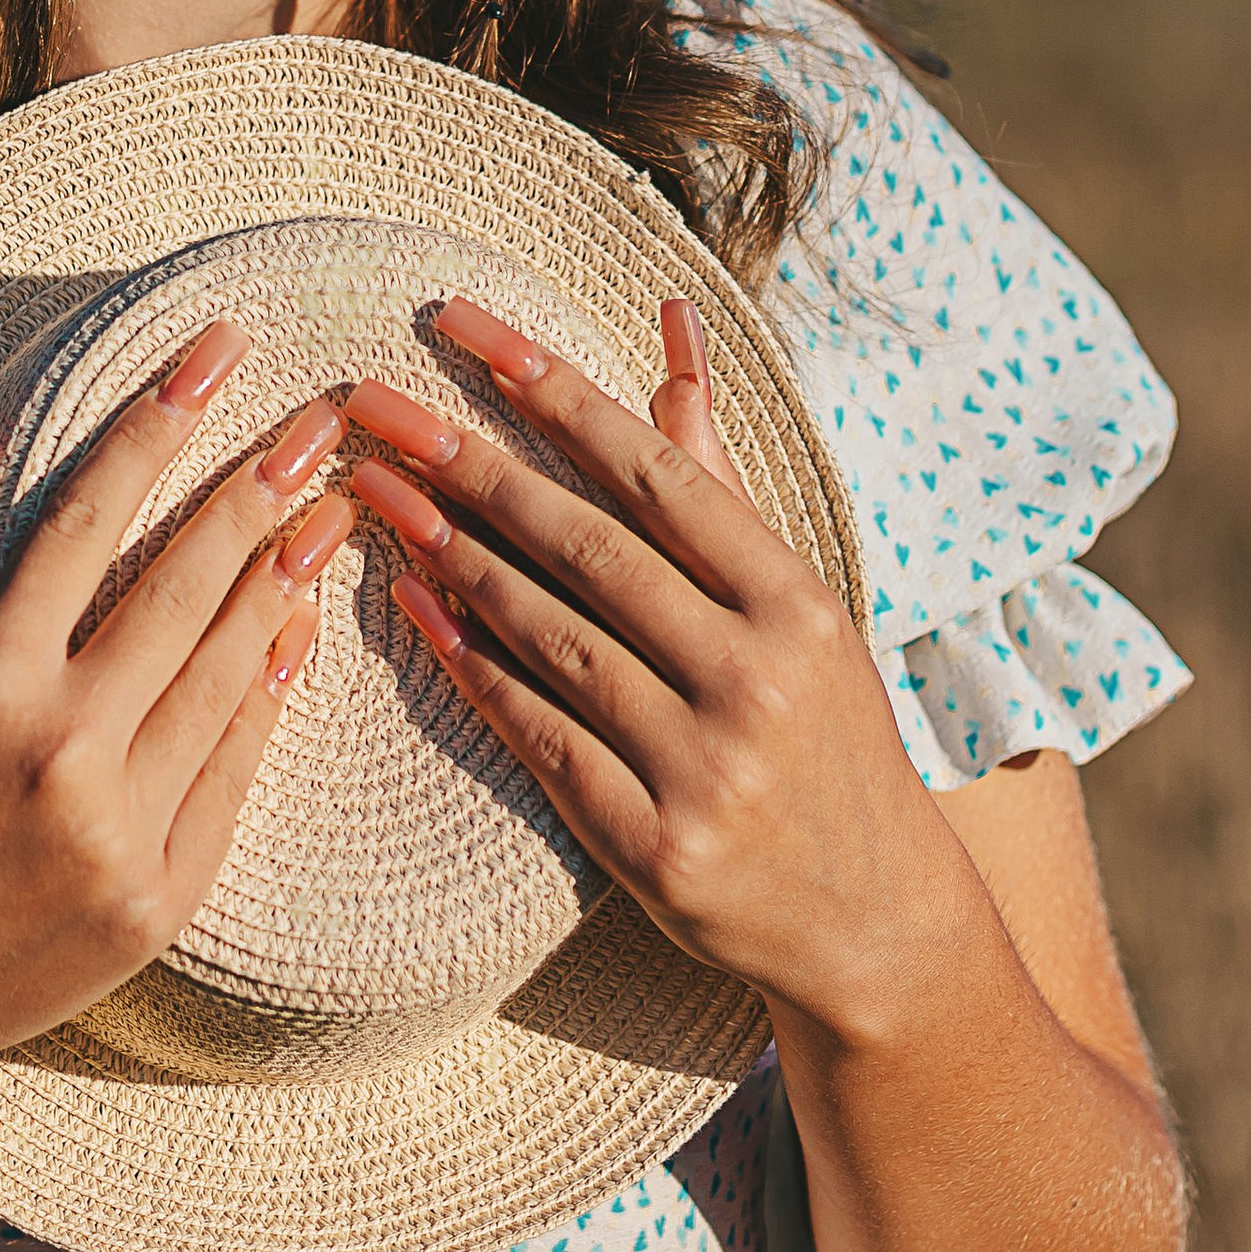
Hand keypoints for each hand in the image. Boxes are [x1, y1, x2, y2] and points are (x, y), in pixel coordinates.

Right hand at [0, 327, 350, 1096]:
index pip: (86, 520)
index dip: (156, 426)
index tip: (216, 351)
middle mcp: (59, 752)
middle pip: (184, 588)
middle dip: (260, 489)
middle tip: (322, 416)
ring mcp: (121, 831)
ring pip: (228, 674)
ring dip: (286, 578)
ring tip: (334, 504)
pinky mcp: (163, 895)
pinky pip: (235, 769)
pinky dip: (271, 690)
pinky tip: (298, 622)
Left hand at [343, 296, 964, 1027]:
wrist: (878, 922)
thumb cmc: (827, 734)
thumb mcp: (800, 605)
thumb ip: (719, 476)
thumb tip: (670, 333)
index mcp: (796, 603)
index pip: (656, 471)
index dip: (555, 392)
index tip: (464, 328)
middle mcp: (755, 677)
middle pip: (587, 546)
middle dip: (469, 463)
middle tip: (375, 403)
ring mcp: (703, 767)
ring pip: (550, 636)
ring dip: (449, 555)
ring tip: (372, 489)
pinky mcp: (652, 846)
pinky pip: (539, 735)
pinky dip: (470, 665)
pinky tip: (412, 605)